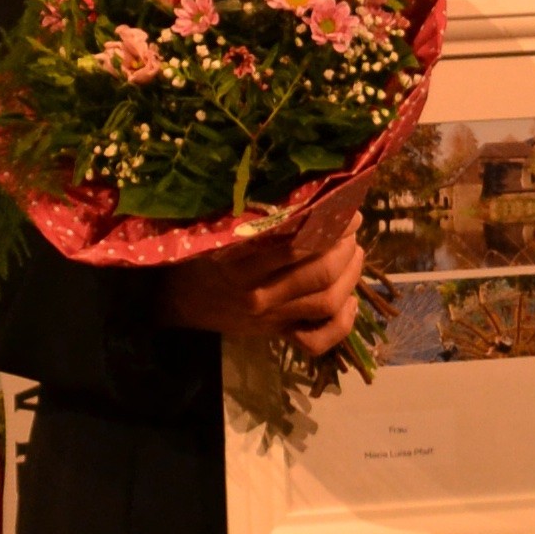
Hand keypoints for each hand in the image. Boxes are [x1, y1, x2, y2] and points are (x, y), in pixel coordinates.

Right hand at [161, 220, 366, 357]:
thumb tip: (304, 192)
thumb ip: (256, 220)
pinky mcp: (277, 335)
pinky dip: (342, 325)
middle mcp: (259, 295)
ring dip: (351, 276)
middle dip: (346, 247)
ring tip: (355, 252)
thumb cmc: (202, 256)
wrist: (179, 301)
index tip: (345, 208)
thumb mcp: (220, 232)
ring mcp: (271, 319)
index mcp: (241, 263)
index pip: (297, 245)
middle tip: (352, 227)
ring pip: (326, 303)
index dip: (330, 226)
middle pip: (321, 274)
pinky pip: (317, 341)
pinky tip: (351, 301)